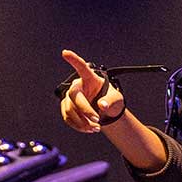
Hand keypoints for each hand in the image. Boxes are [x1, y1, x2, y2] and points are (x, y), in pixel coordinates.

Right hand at [60, 49, 168, 172]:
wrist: (105, 112)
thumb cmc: (111, 100)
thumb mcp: (116, 100)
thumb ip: (111, 101)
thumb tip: (102, 105)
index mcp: (90, 78)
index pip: (81, 67)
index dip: (73, 60)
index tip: (65, 52)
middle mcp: (77, 86)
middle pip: (75, 96)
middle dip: (85, 110)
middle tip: (97, 120)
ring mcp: (70, 97)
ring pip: (70, 110)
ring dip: (83, 122)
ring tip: (96, 128)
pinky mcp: (66, 108)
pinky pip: (68, 118)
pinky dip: (78, 126)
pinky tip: (89, 129)